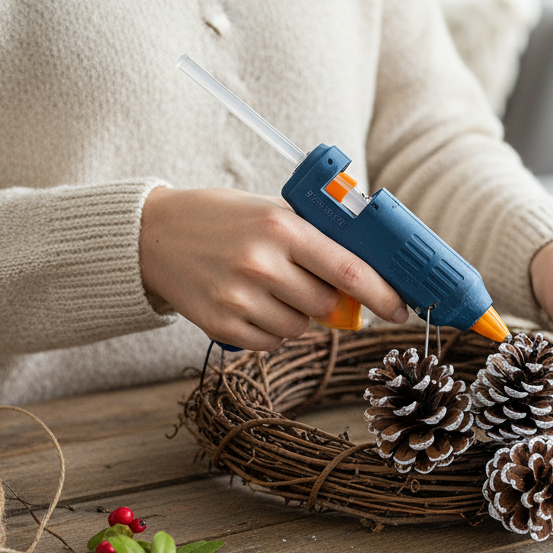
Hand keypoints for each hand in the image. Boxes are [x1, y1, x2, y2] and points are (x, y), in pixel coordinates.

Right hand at [139, 187, 407, 349]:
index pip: (348, 270)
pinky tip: (253, 304)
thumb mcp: (270, 210)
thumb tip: (372, 265)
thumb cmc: (223, 219)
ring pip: (301, 327)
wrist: (151, 236)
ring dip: (298, 315)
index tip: (401, 309)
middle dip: (328, 301)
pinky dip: (273, 330)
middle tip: (307, 282)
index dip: (382, 295)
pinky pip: (272, 342)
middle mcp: (261, 263)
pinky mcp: (221, 324)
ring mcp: (239, 297)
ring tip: (270, 288)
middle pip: (326, 305)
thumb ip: (317, 235)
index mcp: (281, 227)